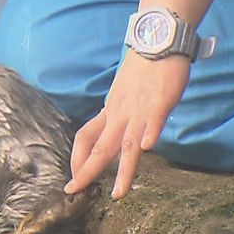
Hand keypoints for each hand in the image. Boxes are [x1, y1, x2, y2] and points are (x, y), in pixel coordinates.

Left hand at [65, 51, 189, 198]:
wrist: (157, 40)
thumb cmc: (143, 69)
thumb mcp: (122, 94)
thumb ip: (119, 114)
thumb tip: (116, 132)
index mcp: (111, 111)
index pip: (86, 137)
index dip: (77, 159)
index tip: (74, 177)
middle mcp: (120, 114)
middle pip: (101, 147)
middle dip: (87, 172)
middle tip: (75, 192)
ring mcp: (140, 109)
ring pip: (128, 143)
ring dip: (123, 169)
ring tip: (119, 192)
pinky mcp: (160, 101)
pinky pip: (154, 119)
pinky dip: (150, 132)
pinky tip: (148, 147)